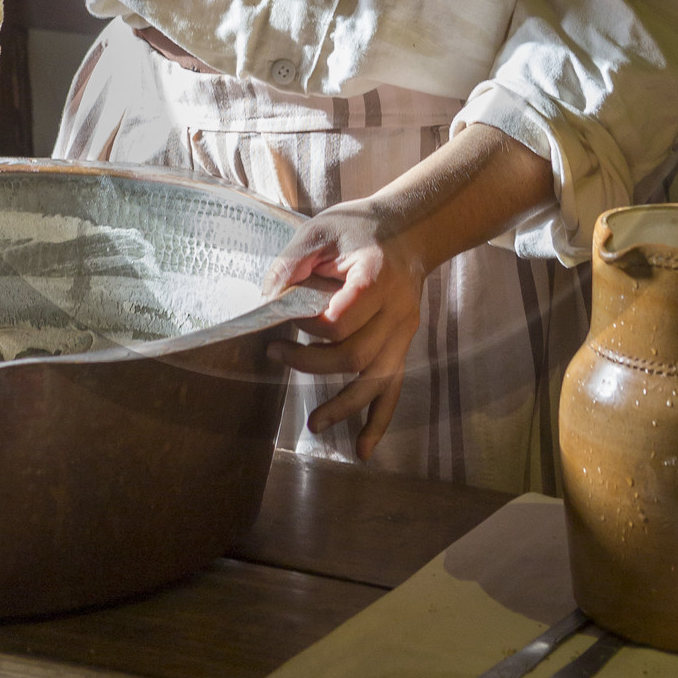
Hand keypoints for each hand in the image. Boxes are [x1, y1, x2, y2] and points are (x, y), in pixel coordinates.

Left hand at [262, 202, 426, 461]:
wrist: (410, 230)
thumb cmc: (359, 229)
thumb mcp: (322, 230)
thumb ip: (294, 262)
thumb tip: (267, 298)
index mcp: (377, 276)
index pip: (342, 318)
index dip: (310, 325)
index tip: (287, 314)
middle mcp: (397, 309)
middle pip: (357, 354)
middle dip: (313, 363)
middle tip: (276, 353)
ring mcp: (404, 331)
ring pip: (377, 378)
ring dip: (345, 405)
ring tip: (315, 426)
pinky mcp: (402, 346)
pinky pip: (393, 388)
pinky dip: (379, 421)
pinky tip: (363, 449)